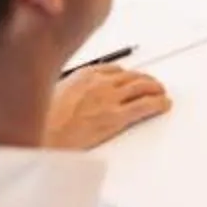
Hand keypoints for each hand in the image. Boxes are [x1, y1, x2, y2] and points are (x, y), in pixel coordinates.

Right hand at [46, 64, 170, 150]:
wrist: (42, 138)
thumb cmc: (43, 122)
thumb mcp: (52, 95)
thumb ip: (70, 91)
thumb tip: (76, 96)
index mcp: (83, 75)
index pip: (114, 69)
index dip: (127, 75)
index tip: (131, 78)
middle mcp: (99, 82)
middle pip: (131, 75)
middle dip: (144, 79)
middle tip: (153, 85)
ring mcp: (109, 99)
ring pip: (142, 86)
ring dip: (155, 88)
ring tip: (161, 93)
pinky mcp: (116, 117)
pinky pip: (145, 105)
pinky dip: (158, 103)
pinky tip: (164, 104)